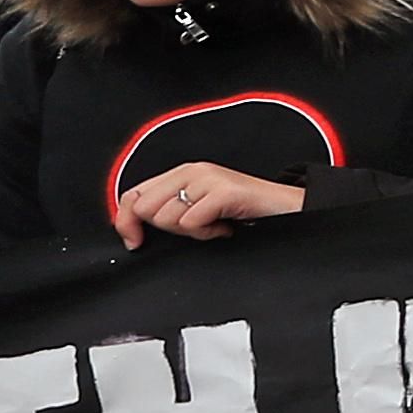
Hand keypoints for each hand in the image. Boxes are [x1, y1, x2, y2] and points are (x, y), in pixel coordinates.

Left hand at [111, 163, 303, 249]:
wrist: (287, 208)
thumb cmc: (242, 211)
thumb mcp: (198, 206)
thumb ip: (167, 208)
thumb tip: (131, 226)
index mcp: (181, 172)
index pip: (132, 195)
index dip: (125, 221)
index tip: (135, 241)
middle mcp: (192, 171)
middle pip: (146, 210)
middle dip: (167, 229)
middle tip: (196, 226)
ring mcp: (208, 179)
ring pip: (168, 218)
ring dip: (192, 232)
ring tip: (214, 225)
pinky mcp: (223, 192)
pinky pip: (192, 223)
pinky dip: (208, 233)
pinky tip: (224, 227)